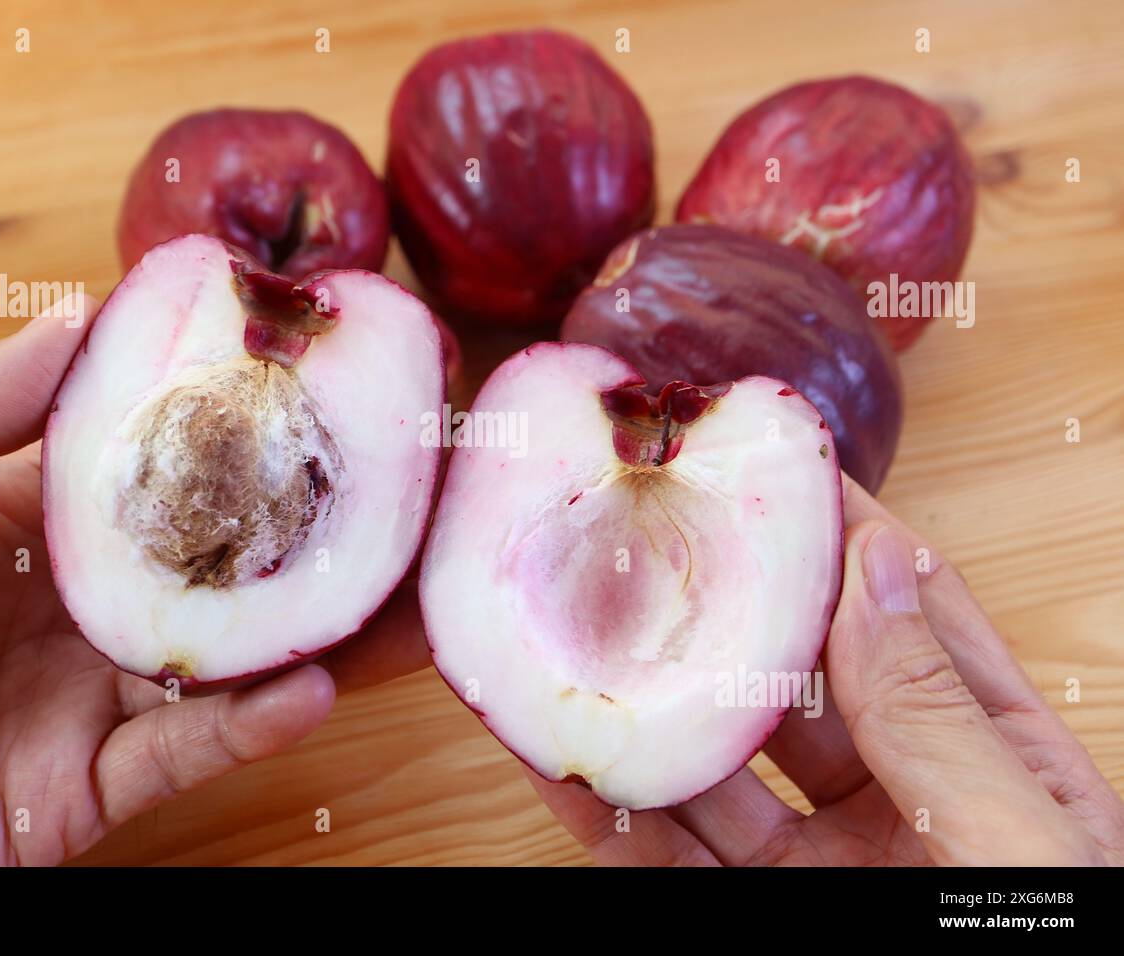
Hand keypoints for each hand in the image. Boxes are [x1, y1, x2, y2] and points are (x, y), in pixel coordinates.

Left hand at [0, 299, 429, 864]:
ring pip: (216, 663)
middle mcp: (64, 609)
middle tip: (397, 497)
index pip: (144, 465)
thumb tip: (75, 313)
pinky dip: (244, 730)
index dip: (223, 426)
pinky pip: (178, 759)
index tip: (310, 384)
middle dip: (298, 535)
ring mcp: (77, 702)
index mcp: (14, 527)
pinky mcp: (77, 795)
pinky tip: (305, 689)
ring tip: (396, 594)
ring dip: (306, 633)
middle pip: (204, 566)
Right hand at [531, 476, 1123, 865]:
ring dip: (650, 702)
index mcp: (1000, 766)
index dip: (848, 539)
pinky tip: (572, 758)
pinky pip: (678, 860)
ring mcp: (829, 867)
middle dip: (727, 607)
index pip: (912, 618)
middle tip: (654, 535)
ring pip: (721, 768)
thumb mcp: (1026, 851)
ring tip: (580, 633)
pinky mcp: (768, 917)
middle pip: (798, 680)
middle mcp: (905, 804)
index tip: (778, 468)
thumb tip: (883, 569)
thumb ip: (943, 717)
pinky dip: (622, 809)